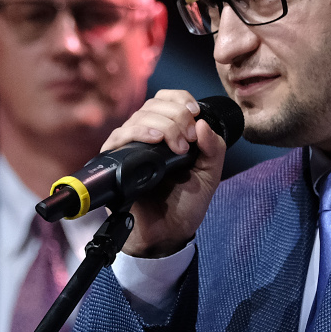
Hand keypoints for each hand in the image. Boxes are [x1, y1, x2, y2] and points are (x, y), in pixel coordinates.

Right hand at [103, 90, 227, 257]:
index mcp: (167, 133)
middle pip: (153, 106)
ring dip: (163, 125)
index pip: (165, 99)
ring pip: (138, 118)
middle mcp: (146, 136)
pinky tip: (154, 140)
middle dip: (176, 116)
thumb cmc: (187, 203)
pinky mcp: (116, 163)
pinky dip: (138, 133)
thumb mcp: (210, 173)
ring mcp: (130, 149)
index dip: (180, 99)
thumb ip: (214, 147)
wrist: (170, 232)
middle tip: (189, 140)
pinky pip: (119, 138)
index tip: (195, 113)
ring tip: (178, 147)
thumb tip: (203, 121)